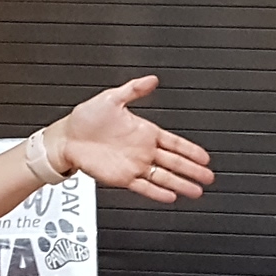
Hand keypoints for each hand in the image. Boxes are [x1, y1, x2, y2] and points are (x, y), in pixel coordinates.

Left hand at [46, 76, 214, 203]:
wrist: (66, 138)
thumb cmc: (85, 119)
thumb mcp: (111, 98)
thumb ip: (133, 89)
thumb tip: (151, 79)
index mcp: (144, 131)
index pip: (174, 142)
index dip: (191, 150)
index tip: (205, 157)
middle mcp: (142, 150)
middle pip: (175, 162)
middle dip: (193, 170)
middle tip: (209, 177)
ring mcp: (134, 165)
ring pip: (164, 177)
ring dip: (181, 184)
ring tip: (197, 191)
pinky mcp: (122, 177)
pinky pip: (144, 186)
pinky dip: (157, 192)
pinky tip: (171, 196)